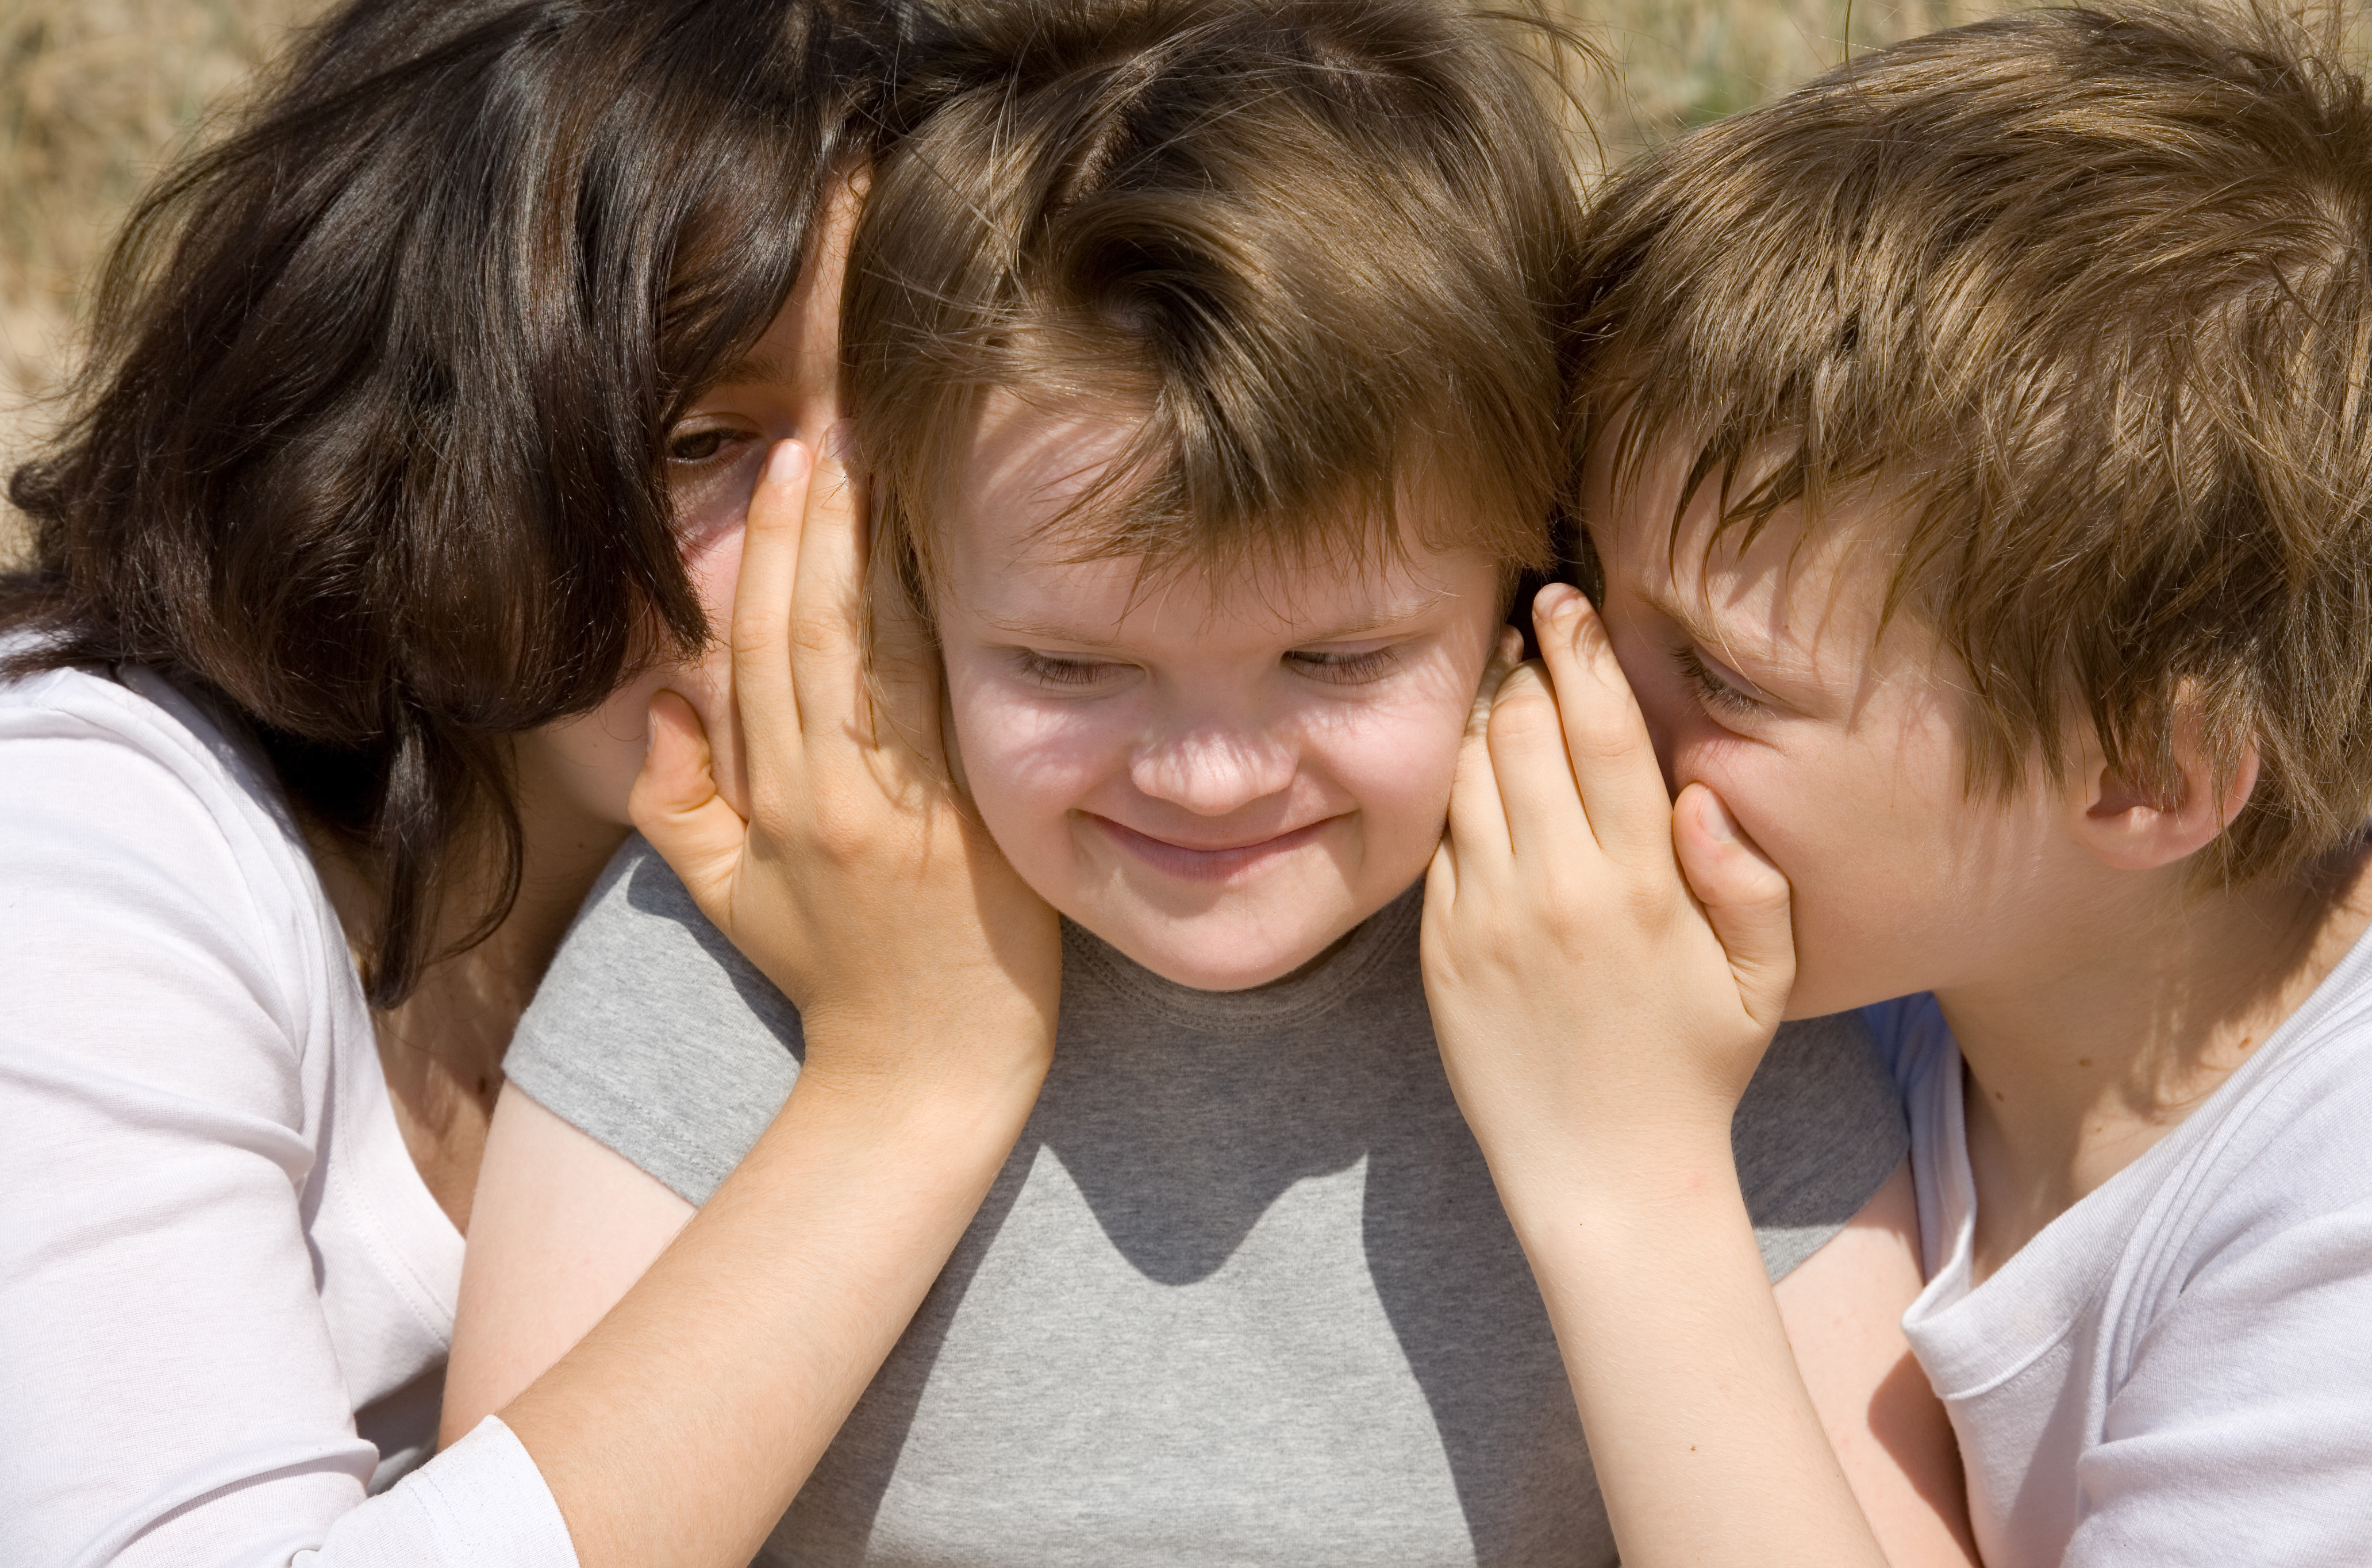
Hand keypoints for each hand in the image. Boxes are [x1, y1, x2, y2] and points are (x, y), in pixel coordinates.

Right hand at [630, 432, 1060, 1101]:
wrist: (923, 1070)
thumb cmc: (832, 976)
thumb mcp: (726, 899)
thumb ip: (679, 804)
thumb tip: (664, 701)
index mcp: (766, 806)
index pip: (755, 653)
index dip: (767, 555)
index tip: (785, 469)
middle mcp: (824, 796)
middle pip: (806, 635)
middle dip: (813, 526)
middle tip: (827, 432)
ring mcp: (897, 809)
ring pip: (867, 657)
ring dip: (869, 554)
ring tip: (874, 466)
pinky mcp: (964, 823)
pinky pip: (937, 706)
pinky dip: (933, 628)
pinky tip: (940, 560)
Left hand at [1422, 581, 1795, 1195]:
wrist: (1602, 1172)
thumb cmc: (1692, 1069)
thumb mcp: (1763, 982)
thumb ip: (1751, 878)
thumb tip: (1699, 790)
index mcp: (1643, 885)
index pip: (1605, 732)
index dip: (1581, 653)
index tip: (1568, 603)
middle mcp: (1557, 889)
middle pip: (1521, 732)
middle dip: (1524, 666)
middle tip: (1529, 626)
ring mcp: (1487, 917)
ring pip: (1467, 774)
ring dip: (1479, 715)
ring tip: (1499, 682)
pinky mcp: (1440, 947)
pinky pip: (1439, 841)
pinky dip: (1452, 791)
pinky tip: (1471, 769)